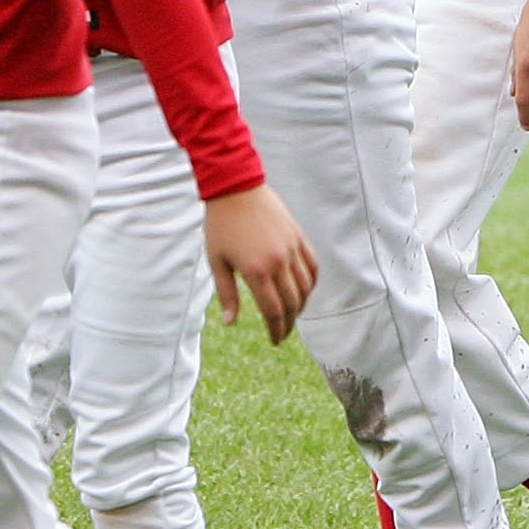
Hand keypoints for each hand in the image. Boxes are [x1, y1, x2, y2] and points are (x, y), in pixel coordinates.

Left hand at [203, 184, 318, 343]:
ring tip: (292, 316)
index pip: (273, 310)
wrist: (235, 188)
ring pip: (305, 287)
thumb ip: (227, 294)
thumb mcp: (217, 261)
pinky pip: (312, 266)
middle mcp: (278, 262)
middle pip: (292, 303)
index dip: (276, 330)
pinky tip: (304, 292)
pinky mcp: (298, 236)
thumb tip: (231, 322)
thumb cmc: (220, 225)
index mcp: (256, 270)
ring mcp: (291, 248)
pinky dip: (311, 283)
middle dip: (288, 323)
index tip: (275, 341)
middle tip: (282, 335)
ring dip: (301, 306)